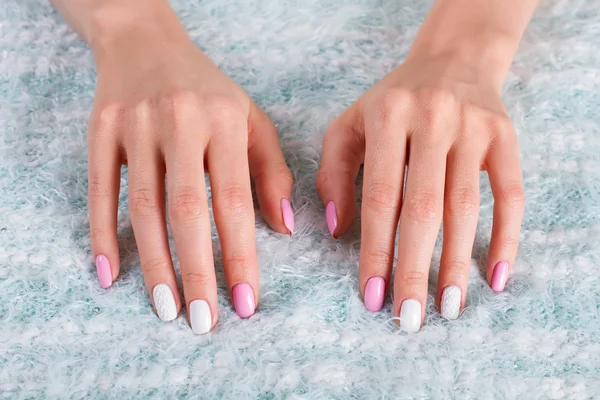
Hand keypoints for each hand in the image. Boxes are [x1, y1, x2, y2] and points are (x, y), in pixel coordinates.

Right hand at [88, 5, 292, 333]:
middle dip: (197, 271)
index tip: (247, 303)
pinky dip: (103, 234)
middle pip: (186, 210)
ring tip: (168, 309)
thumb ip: (272, 172)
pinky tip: (110, 274)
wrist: (145, 44)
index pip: (234, 200)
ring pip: (143, 207)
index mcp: (225, 121)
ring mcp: (135, 126)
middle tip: (205, 322)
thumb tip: (283, 228)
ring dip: (154, 264)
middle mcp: (180, 122)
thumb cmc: (209, 92)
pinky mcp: (99, 131)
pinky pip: (99, 190)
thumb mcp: (251, 120)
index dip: (240, 255)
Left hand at [317, 55, 524, 331]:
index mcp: (388, 116)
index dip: (375, 251)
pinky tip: (496, 275)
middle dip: (414, 269)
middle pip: (423, 209)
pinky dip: (506, 237)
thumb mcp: (350, 125)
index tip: (372, 296)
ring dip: (457, 263)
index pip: (380, 198)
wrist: (451, 61)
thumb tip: (338, 229)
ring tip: (447, 307)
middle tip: (409, 318)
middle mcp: (432, 119)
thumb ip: (333, 173)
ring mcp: (474, 128)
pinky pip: (511, 194)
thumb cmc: (392, 103)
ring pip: (465, 208)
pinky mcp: (506, 137)